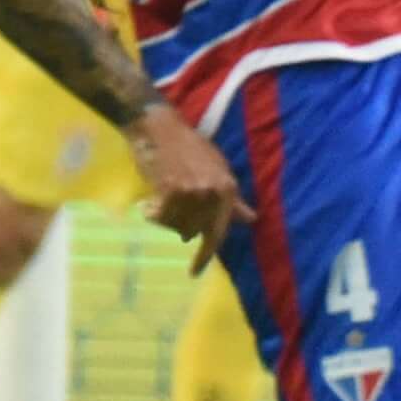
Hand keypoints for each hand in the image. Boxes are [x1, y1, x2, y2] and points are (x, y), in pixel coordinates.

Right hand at [125, 105, 253, 271]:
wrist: (160, 128)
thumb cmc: (190, 148)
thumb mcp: (218, 170)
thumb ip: (232, 199)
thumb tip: (252, 220)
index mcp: (227, 189)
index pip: (219, 232)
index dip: (205, 255)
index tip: (194, 272)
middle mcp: (212, 192)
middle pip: (192, 231)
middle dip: (180, 225)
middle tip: (171, 208)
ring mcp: (192, 192)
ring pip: (175, 225)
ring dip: (165, 218)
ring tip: (161, 199)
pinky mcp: (169, 190)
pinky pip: (159, 217)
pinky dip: (151, 213)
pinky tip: (148, 203)